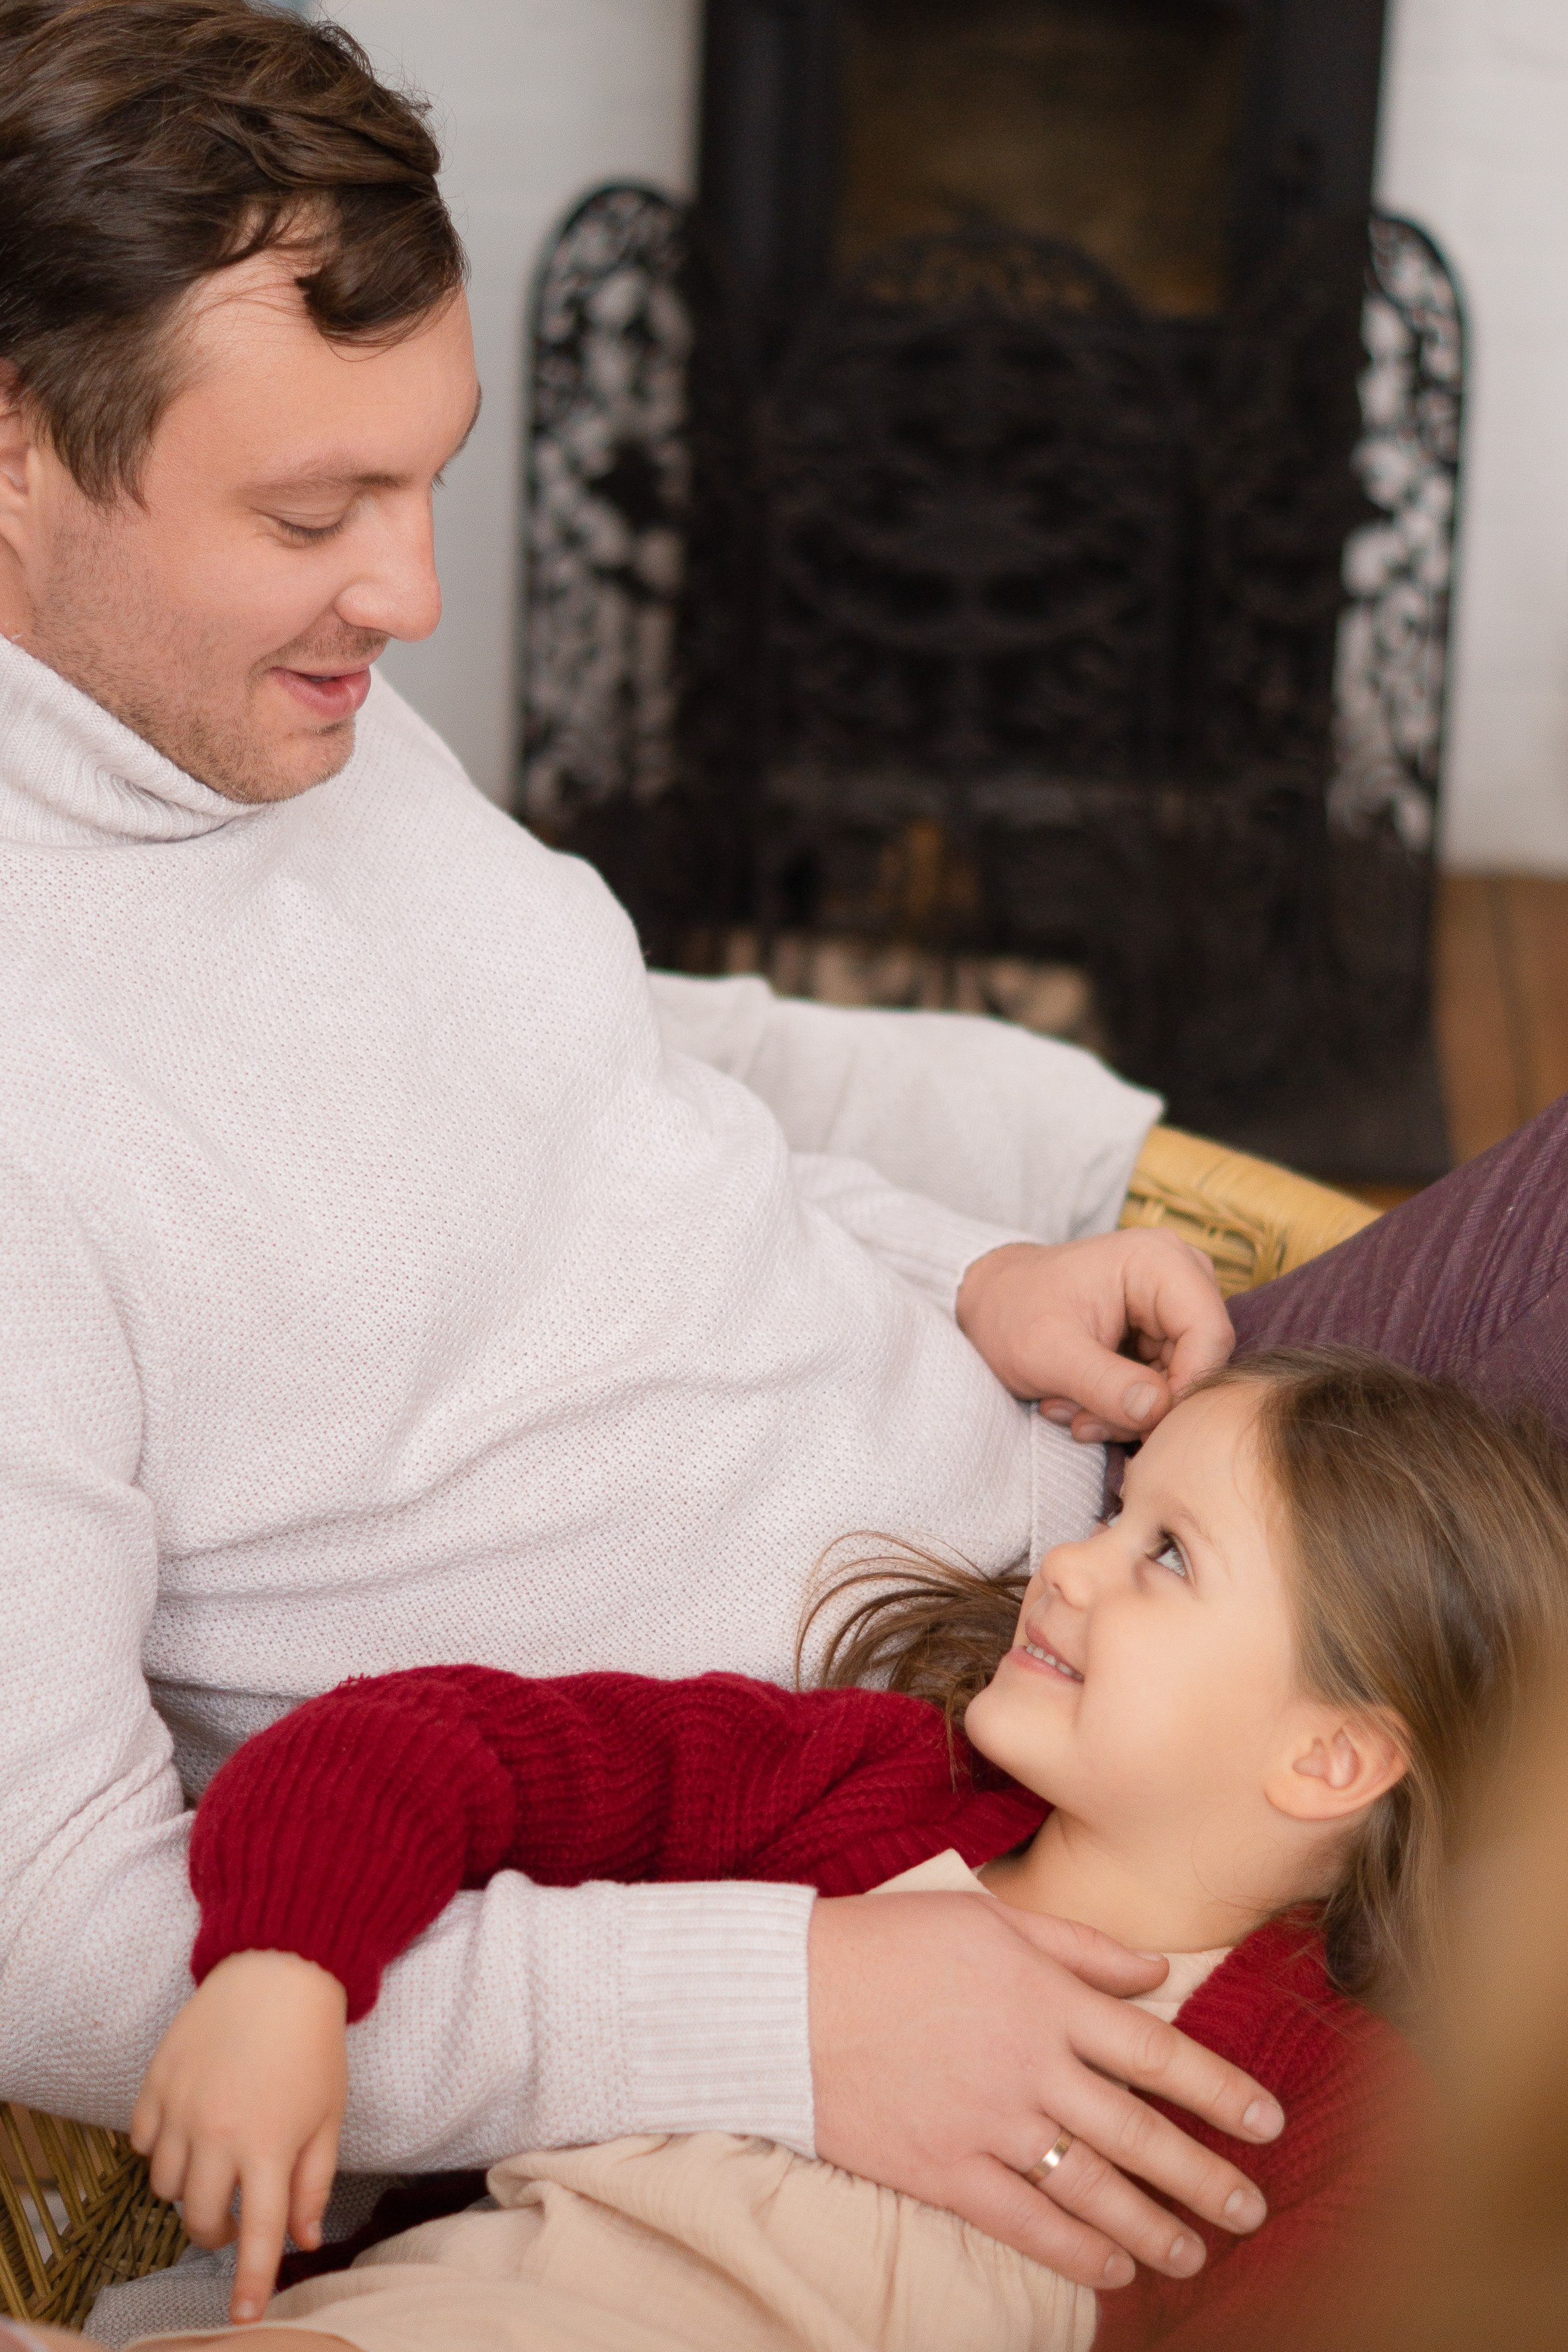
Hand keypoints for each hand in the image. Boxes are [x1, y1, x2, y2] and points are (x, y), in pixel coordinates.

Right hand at [130, 1950, 348, 2324]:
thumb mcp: (329, 2115)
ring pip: (163, 2185)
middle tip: (237, 2212)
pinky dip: (158, 2146)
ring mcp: (180, 2107)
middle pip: (200, 2219)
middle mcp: (218, 2133)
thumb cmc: (313, 2044)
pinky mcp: (155, 2081)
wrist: (280, 1968)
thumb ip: (314, 2182)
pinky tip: (186, 2125)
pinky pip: (140, 2140)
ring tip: (214, 2158)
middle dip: (217, 2230)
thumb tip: (303, 2240)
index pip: (257, 2235)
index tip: (243, 2318)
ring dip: (188, 2187)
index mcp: (269, 2145)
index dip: (250, 2284)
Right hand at [808, 1892, 1281, 2286]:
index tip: (1267, 2120)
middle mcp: (1032, 2064)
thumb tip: (1156, 1974)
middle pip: (1139, 2130)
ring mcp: (990, 2122)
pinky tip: (1114, 2270)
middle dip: (1205, 2174)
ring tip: (1197, 2251)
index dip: (1219, 2089)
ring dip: (1154, 2224)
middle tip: (1251, 2207)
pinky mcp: (946, 2169)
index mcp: (1046, 1996)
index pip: (1156, 2050)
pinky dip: (1077, 2250)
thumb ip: (1078, 1946)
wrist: (786, 1996)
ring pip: (1094, 2186)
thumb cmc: (888, 1942)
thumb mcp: (988, 1919)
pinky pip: (1026, 2221)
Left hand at [957, 1230, 1232, 1441]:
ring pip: (1181, 1382)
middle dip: (1143, 1407)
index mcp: (1159, 1260)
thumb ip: (1105, 1384)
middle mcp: (1180, 1275)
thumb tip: (1158, 1412)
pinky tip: (1079, 1404)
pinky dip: (1122, 1406)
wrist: (989, 1303)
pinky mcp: (1162, 1333)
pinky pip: (1163, 1386)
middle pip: (1199, 1362)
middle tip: (1083, 1422)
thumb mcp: (1049, 1353)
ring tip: (1069, 1409)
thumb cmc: (1011, 1313)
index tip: (1141, 1428)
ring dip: (1126, 1412)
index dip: (1185, 1390)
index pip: (1209, 1335)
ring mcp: (1172, 1305)